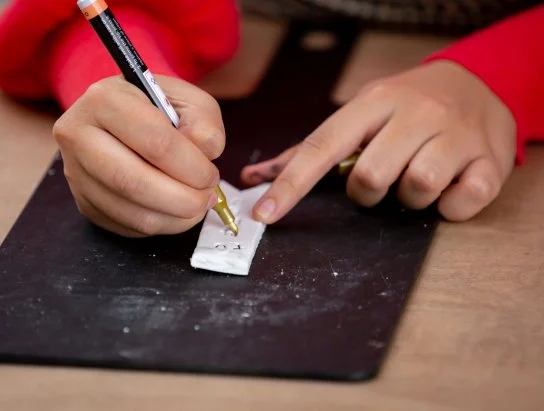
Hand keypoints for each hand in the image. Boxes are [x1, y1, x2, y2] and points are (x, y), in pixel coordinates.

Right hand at [53, 75, 224, 236]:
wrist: (121, 118)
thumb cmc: (156, 108)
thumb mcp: (187, 99)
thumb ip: (204, 122)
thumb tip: (206, 153)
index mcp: (104, 99)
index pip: (155, 142)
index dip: (192, 166)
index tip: (211, 175)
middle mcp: (78, 135)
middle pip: (133, 182)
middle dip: (182, 199)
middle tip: (207, 198)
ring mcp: (75, 173)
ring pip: (130, 211)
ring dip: (175, 217)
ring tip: (197, 206)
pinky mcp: (84, 202)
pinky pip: (127, 226)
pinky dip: (162, 225)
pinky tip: (178, 212)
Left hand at [241, 61, 515, 222]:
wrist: (479, 85)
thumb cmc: (406, 107)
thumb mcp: (361, 113)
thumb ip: (308, 150)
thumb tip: (252, 177)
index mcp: (374, 102)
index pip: (321, 147)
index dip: (290, 185)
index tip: (264, 214)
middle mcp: (416, 112)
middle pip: (370, 177)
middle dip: (368, 192)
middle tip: (383, 178)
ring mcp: (456, 134)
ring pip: (417, 189)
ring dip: (410, 197)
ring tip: (418, 176)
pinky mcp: (490, 160)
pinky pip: (460, 204)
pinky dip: (450, 206)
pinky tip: (451, 185)